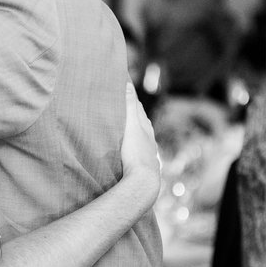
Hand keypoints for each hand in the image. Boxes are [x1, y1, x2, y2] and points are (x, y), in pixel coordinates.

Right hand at [120, 83, 160, 198]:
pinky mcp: (141, 162)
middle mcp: (148, 136)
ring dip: (129, 127)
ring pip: (137, 134)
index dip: (130, 96)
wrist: (142, 182)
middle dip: (129, 111)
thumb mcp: (131, 126)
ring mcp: (146, 150)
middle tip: (117, 102)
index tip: (122, 87)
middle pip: (138, 119)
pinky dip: (129, 140)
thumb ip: (129, 107)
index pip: (137, 106)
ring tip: (119, 122)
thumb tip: (127, 85)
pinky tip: (124, 144)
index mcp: (145, 125)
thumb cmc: (136, 153)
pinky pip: (134, 146)